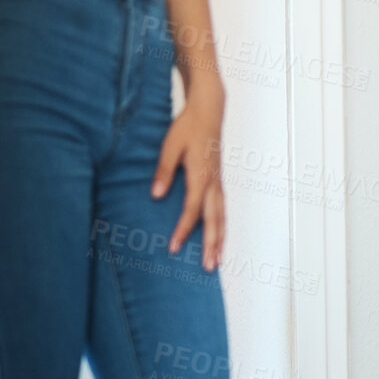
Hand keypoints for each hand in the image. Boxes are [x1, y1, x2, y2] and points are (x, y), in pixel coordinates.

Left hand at [150, 76, 225, 271]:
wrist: (209, 111)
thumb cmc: (188, 126)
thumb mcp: (170, 146)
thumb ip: (163, 171)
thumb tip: (156, 194)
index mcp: (200, 175)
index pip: (192, 209)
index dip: (183, 230)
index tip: (174, 247)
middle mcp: (213, 182)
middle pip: (214, 220)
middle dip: (212, 245)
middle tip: (209, 267)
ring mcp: (218, 183)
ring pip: (222, 217)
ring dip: (220, 240)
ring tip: (217, 262)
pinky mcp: (218, 182)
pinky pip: (222, 209)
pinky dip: (222, 227)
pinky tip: (219, 239)